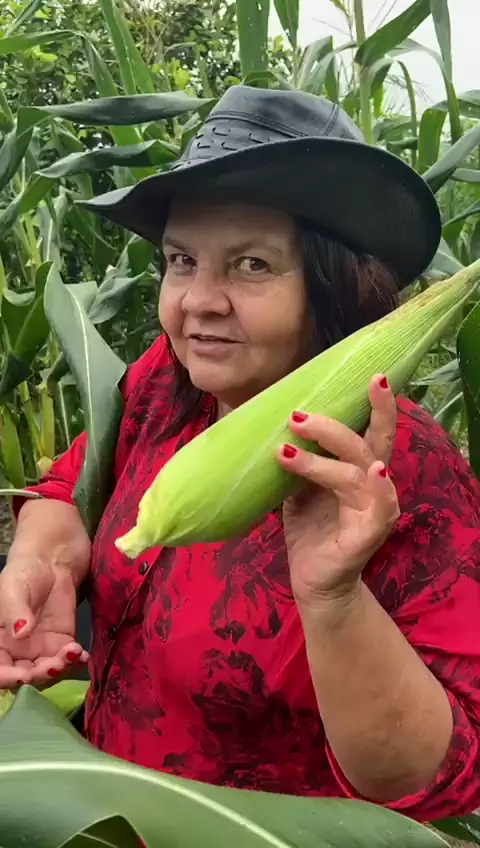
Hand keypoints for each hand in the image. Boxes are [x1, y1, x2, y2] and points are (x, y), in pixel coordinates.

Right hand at [0, 554, 88, 690]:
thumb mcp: (13, 587)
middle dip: (39, 676)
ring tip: (71, 654)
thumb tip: (19, 633)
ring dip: (59, 669)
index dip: (8, 677)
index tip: (23, 675)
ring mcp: (42, 646)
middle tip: (54, 665)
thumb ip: (15, 611)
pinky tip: (81, 654)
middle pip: (25, 675)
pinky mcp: (64, 640)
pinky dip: (75, 661)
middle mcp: (18, 649)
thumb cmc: (25, 569)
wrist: (54, 555)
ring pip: (47, 670)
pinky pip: (67, 658)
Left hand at [278, 374, 399, 608]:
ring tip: (285, 449)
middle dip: (338, 424)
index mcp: (360, 470)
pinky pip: (379, 508)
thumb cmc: (310, 528)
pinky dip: (378, 488)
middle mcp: (374, 485)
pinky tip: (372, 472)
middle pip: (369, 443)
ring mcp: (374, 510)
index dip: (377, 405)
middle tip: (298, 415)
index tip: (373, 375)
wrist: (312, 580)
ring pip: (354, 472)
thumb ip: (300, 457)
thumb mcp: (300, 486)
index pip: (373, 431)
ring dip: (320, 459)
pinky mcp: (368, 535)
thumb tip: (274, 421)